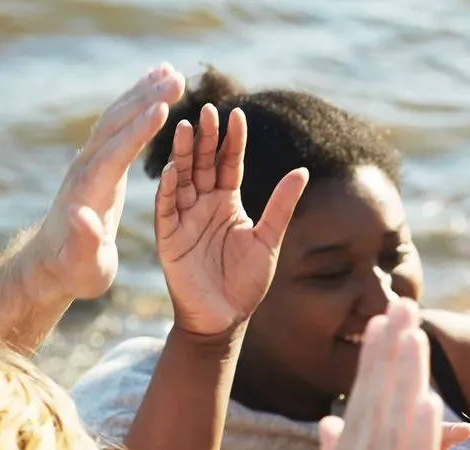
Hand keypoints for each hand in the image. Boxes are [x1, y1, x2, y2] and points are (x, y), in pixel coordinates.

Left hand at [23, 66, 185, 300]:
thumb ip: (82, 240)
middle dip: (146, 99)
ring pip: (117, 118)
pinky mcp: (99, 162)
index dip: (138, 130)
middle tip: (177, 77)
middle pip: (117, 124)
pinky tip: (154, 93)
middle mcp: (87, 167)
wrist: (52, 264)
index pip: (116, 152)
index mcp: (90, 190)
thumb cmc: (75, 270)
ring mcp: (91, 161)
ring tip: (171, 72)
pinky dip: (138, 105)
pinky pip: (119, 125)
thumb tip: (79, 214)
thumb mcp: (82, 264)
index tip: (163, 108)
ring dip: (143, 93)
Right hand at [155, 105, 308, 338]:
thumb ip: (282, 205)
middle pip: (203, 164)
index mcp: (227, 202)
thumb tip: (302, 170)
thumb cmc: (246, 282)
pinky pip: (167, 209)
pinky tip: (173, 170)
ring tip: (185, 126)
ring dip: (182, 155)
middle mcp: (203, 204)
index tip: (237, 114)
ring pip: (182, 179)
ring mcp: (184, 218)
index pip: (229, 163)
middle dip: (205, 138)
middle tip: (207, 109)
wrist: (225, 318)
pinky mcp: (169, 238)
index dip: (232, 141)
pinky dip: (169, 190)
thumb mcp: (268, 239)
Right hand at [277, 302, 443, 449]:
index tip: (384, 329)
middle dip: (386, 364)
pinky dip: (417, 446)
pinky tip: (428, 407)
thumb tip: (332, 431)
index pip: (356, 424)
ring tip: (412, 336)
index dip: (371, 375)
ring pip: (387, 445)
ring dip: (401, 388)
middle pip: (369, 421)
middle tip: (400, 308)